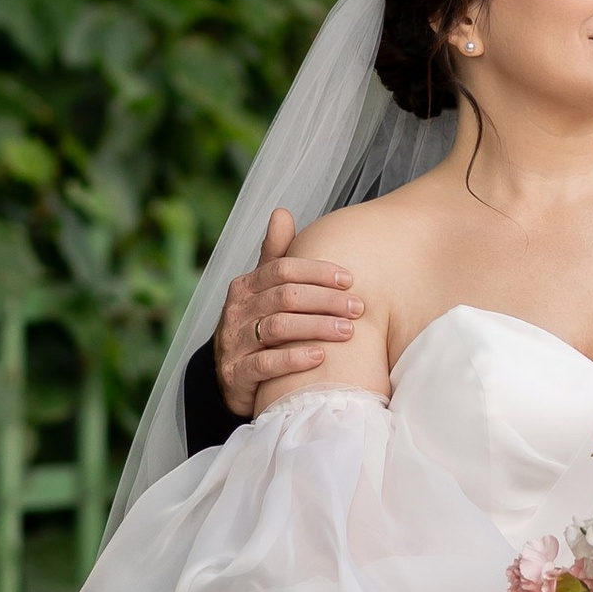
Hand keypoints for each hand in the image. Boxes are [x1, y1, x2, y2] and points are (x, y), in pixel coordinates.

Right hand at [214, 209, 362, 417]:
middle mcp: (236, 311)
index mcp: (245, 286)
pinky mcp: (236, 374)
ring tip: (349, 331)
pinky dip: (294, 359)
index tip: (350, 279)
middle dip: (326, 300)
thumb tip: (281, 212)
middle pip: (285, 296)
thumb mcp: (264, 292)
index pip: (283, 269)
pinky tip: (321, 357)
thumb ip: (275, 256)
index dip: (317, 272)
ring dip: (318, 327)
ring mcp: (233, 342)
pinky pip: (266, 363)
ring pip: (278, 327)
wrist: (233, 379)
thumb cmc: (258, 328)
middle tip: (359, 308)